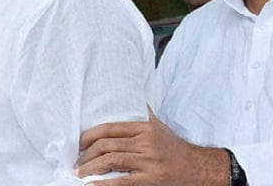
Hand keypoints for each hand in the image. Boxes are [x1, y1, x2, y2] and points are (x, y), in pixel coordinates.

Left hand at [76, 109, 228, 185]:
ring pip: (111, 161)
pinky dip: (103, 184)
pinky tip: (91, 185)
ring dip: (90, 167)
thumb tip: (129, 95)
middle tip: (76, 162)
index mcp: (145, 128)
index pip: (111, 128)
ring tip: (79, 173)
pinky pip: (121, 182)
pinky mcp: (149, 180)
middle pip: (108, 145)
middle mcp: (146, 143)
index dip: (90, 135)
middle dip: (87, 154)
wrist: (196, 168)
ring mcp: (148, 162)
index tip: (79, 143)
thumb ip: (143, 113)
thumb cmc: (173, 148)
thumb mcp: (159, 126)